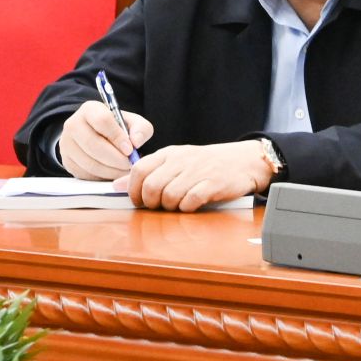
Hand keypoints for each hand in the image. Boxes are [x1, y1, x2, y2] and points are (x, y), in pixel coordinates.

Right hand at [60, 99, 153, 180]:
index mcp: (90, 110)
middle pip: (93, 145)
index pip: (102, 121)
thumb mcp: (132, 122)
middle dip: (116, 159)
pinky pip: (84, 174)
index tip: (130, 150)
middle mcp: (73, 125)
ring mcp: (66, 144)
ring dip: (111, 170)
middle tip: (130, 164)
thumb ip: (140, 128)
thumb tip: (136, 142)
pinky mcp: (66, 161)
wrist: (96, 134)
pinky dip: (102, 177)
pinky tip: (113, 173)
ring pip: (89, 162)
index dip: (118, 137)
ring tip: (125, 170)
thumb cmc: (117, 127)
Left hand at [119, 141, 272, 210]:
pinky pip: (189, 202)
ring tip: (179, 204)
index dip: (134, 190)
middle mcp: (182, 159)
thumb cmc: (207, 164)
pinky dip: (188, 208)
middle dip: (152, 203)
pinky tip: (193, 204)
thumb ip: (147, 173)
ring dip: (171, 207)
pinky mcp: (213, 184)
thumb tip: (115, 185)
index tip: (141, 200)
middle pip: (151, 187)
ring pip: (169, 196)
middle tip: (160, 206)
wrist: (245, 160)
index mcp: (170, 153)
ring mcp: (198, 171)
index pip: (139, 170)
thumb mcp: (176, 162)